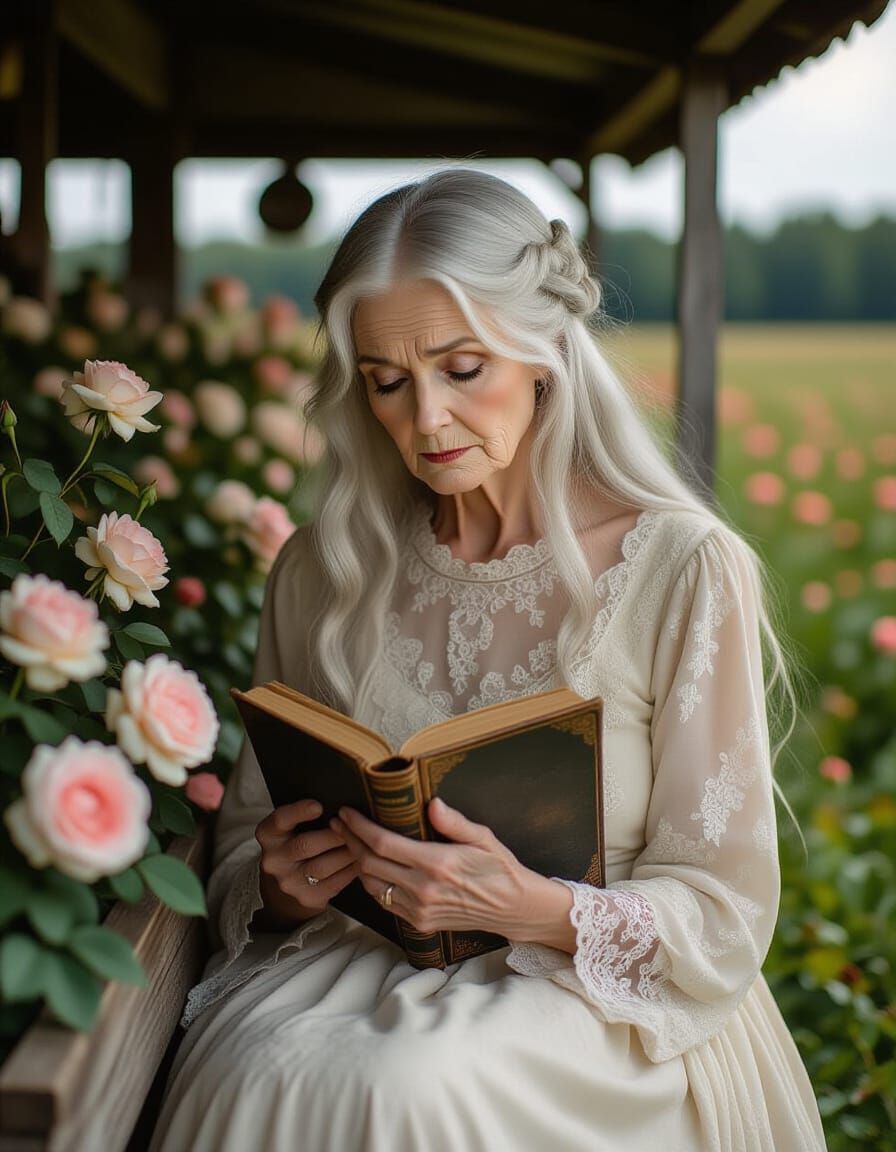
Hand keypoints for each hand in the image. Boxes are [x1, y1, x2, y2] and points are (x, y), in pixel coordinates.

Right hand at [254, 798, 356, 926]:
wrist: (291, 879)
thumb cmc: (300, 839)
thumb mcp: (294, 825)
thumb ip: (310, 814)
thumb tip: (342, 808)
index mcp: (268, 835)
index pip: (280, 820)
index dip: (298, 812)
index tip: (318, 806)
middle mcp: (274, 860)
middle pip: (305, 845)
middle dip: (334, 835)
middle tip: (357, 825)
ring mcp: (289, 883)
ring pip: (322, 867)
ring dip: (347, 853)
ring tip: (365, 842)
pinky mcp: (308, 897)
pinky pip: (334, 883)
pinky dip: (352, 870)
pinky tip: (363, 860)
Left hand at [331, 796, 534, 938]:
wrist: (514, 909)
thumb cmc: (500, 868)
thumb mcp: (483, 838)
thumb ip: (454, 822)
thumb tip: (432, 803)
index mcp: (437, 864)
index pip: (383, 844)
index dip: (358, 827)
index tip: (346, 812)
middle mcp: (423, 890)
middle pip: (369, 864)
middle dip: (349, 841)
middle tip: (339, 823)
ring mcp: (418, 910)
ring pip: (371, 885)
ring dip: (356, 863)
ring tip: (349, 842)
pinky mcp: (419, 923)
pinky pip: (384, 902)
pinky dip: (371, 883)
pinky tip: (369, 867)